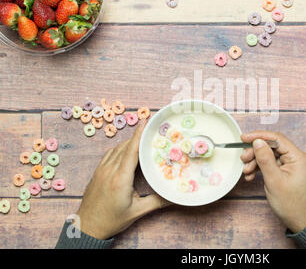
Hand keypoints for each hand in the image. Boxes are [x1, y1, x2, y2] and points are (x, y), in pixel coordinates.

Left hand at [76, 119, 169, 239]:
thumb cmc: (111, 221)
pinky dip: (120, 149)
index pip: (131, 151)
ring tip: (141, 139)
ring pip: (116, 149)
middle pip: (125, 146)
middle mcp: (109, 171)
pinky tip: (126, 151)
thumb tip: (174, 197)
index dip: (139, 134)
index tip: (146, 120)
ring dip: (129, 142)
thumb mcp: (137, 212)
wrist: (87, 228)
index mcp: (120, 179)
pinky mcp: (97, 173)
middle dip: (138, 136)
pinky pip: (109, 154)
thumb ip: (156, 202)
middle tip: (151, 128)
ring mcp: (101, 171)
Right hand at [240, 131, 305, 232]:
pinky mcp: (286, 171)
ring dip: (255, 161)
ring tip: (246, 171)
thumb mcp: (274, 181)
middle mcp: (296, 158)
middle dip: (255, 152)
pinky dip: (260, 168)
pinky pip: (270, 163)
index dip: (259, 136)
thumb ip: (265, 159)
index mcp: (298, 157)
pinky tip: (251, 176)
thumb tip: (257, 142)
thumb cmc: (291, 204)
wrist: (299, 221)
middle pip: (271, 146)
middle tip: (243, 159)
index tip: (244, 137)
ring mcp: (291, 164)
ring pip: (269, 155)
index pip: (276, 138)